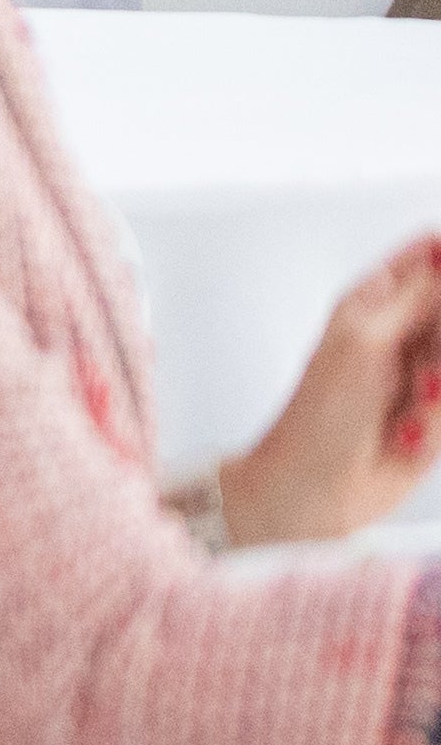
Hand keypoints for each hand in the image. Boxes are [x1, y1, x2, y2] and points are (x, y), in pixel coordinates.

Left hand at [223, 237, 440, 545]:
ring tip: (406, 414)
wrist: (315, 490)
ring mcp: (425, 371)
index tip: (432, 322)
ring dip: (437, 397)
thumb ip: (420, 296)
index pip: (432, 254)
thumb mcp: (368, 342)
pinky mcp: (438, 412)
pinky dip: (436, 425)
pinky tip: (408, 438)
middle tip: (420, 378)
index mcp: (378, 297)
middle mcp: (406, 329)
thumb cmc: (319, 417)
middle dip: (438, 359)